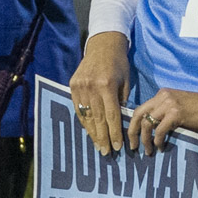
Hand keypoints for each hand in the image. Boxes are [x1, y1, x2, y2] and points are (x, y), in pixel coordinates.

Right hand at [70, 32, 130, 154]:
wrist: (103, 44)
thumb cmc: (119, 63)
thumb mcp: (125, 81)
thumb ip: (121, 101)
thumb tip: (119, 122)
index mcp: (107, 85)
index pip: (111, 115)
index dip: (114, 133)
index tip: (117, 147)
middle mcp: (91, 87)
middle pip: (97, 119)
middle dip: (102, 137)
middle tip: (106, 152)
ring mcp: (80, 86)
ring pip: (86, 116)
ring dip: (92, 133)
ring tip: (98, 146)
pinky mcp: (72, 85)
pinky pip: (78, 108)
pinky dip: (84, 121)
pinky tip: (89, 131)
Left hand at [129, 88, 197, 156]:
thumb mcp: (179, 109)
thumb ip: (165, 115)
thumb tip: (151, 132)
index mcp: (162, 94)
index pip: (140, 109)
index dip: (134, 125)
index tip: (133, 139)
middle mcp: (163, 96)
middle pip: (139, 115)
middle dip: (133, 133)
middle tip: (134, 147)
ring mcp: (169, 103)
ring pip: (147, 123)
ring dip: (146, 140)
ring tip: (149, 151)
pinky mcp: (177, 113)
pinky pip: (159, 130)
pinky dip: (157, 141)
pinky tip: (161, 147)